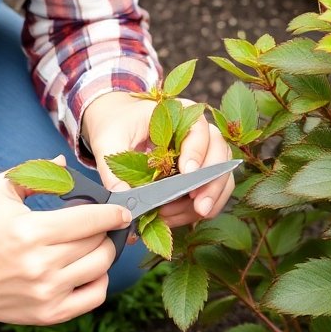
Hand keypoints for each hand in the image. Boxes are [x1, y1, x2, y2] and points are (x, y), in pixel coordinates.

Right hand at [0, 159, 131, 325]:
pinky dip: (99, 281)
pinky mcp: (49, 314)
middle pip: (98, 243)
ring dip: (104, 253)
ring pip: (101, 268)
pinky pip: (94, 297)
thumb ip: (34, 173)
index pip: (89, 219)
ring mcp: (46, 292)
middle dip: (106, 231)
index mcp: (29, 231)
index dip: (112, 213)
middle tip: (100, 226)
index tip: (122, 211)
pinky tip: (88, 270)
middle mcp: (39, 264)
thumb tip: (65, 161)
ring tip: (93, 245)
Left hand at [81, 92, 235, 227]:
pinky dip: (200, 207)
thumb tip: (123, 196)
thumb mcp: (108, 142)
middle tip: (199, 206)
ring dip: (210, 199)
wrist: (117, 126)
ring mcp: (203, 152)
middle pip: (220, 154)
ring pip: (221, 175)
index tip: (187, 173)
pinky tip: (181, 217)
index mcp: (180, 113)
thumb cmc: (116, 127)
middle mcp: (198, 131)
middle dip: (211, 183)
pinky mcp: (199, 173)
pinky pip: (211, 190)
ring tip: (190, 215)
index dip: (197, 151)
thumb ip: (113, 168)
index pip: (199, 129)